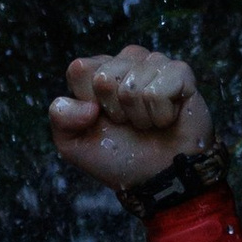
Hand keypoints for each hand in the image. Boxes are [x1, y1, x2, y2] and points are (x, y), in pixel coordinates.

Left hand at [48, 45, 211, 193]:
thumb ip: (60, 117)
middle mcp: (127, 63)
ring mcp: (155, 64)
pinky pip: (158, 91)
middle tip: (128, 124)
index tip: (101, 119)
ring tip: (148, 123)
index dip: (87, 101)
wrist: (157, 178)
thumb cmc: (119, 159)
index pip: (80, 69)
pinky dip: (160, 115)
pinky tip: (166, 119)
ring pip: (133, 86)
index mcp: (99, 73)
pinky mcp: (180, 73)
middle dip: (115, 111)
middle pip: (104, 77)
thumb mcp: (74, 145)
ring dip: (139, 116)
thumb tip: (87, 104)